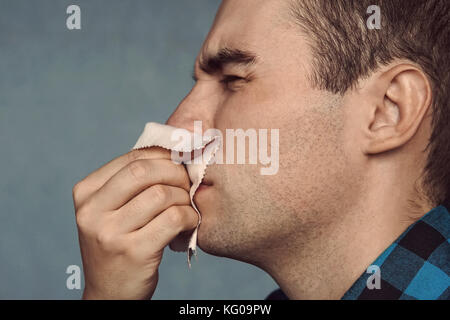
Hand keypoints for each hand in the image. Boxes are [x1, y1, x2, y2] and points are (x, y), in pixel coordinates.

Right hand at [72, 147, 197, 298]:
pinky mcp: (133, 252)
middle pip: (144, 172)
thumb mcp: (111, 210)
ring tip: (187, 206)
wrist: (110, 293)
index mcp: (85, 193)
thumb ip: (130, 182)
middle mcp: (91, 211)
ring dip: (184, 197)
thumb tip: (171, 150)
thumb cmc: (118, 243)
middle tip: (188, 183)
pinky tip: (189, 222)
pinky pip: (173, 218)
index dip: (163, 155)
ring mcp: (110, 233)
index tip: (181, 161)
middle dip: (175, 172)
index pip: (132, 159)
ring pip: (161, 194)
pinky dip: (189, 216)